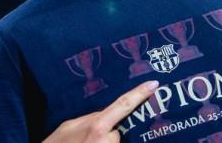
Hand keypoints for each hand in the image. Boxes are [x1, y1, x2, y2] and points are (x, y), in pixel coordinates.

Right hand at [42, 80, 158, 142]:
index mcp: (98, 126)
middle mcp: (108, 140)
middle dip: (109, 131)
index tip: (154, 84)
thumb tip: (104, 114)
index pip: (124, 104)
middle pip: (118, 129)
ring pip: (114, 142)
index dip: (140, 94)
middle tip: (90, 138)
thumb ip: (89, 118)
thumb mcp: (68, 127)